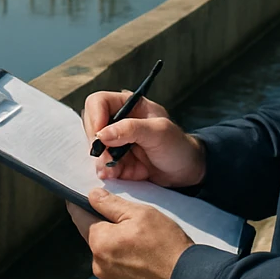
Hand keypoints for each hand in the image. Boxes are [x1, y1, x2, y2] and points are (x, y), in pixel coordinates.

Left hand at [68, 188, 192, 278]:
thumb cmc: (166, 245)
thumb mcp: (141, 214)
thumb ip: (112, 204)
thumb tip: (92, 195)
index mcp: (99, 242)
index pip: (80, 217)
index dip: (80, 205)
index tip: (78, 199)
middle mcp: (98, 265)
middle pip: (96, 239)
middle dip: (108, 230)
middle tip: (131, 224)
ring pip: (108, 258)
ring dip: (118, 250)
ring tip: (144, 247)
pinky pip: (119, 275)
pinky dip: (128, 267)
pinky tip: (146, 264)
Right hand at [82, 89, 205, 186]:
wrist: (187, 172)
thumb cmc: (178, 145)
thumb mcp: (159, 132)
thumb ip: (131, 129)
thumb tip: (103, 133)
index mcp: (129, 105)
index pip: (99, 102)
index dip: (95, 117)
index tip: (100, 137)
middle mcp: (119, 121)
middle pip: (92, 126)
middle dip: (97, 144)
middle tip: (106, 156)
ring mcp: (116, 142)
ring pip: (95, 148)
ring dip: (100, 160)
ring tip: (111, 170)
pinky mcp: (116, 161)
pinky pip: (102, 165)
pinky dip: (105, 171)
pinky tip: (114, 175)